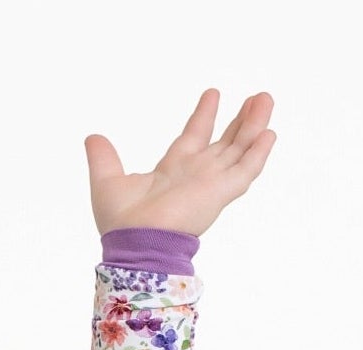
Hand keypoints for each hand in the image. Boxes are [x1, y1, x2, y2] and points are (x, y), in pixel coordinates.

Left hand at [84, 89, 275, 236]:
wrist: (136, 242)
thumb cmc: (121, 223)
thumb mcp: (107, 180)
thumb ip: (103, 158)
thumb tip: (92, 137)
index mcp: (172, 171)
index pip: (193, 137)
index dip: (203, 116)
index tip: (213, 94)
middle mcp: (195, 175)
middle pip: (224, 142)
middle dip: (239, 120)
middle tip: (256, 96)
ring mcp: (210, 183)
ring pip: (239, 149)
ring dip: (254, 125)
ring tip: (265, 99)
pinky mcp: (221, 192)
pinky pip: (246, 170)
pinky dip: (258, 152)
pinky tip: (270, 133)